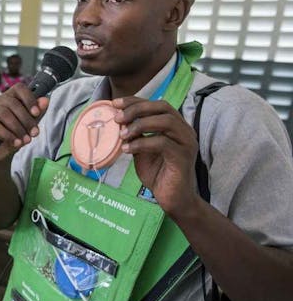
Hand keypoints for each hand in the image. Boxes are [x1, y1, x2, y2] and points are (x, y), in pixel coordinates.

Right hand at [0, 83, 48, 161]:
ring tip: (26, 140)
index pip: (19, 88)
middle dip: (26, 119)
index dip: (29, 99)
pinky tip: (16, 143)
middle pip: (12, 103)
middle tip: (35, 133)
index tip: (36, 113)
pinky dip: (8, 135)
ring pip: (4, 114)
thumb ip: (37, 112)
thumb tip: (45, 100)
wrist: (2, 152)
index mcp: (9, 96)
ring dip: (18, 128)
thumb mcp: (29, 123)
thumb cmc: (15, 134)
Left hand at [114, 97, 198, 214]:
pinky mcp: (183, 157)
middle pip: (163, 107)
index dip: (135, 101)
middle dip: (137, 109)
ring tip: (122, 135)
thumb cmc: (158, 174)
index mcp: (175, 126)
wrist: (172, 199)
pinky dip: (142, 143)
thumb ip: (135, 135)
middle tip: (117, 118)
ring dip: (139, 125)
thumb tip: (118, 120)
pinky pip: (162, 143)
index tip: (115, 103)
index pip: (156, 104)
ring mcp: (186, 143)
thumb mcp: (141, 150)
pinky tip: (127, 149)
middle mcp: (184, 130)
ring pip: (165, 121)